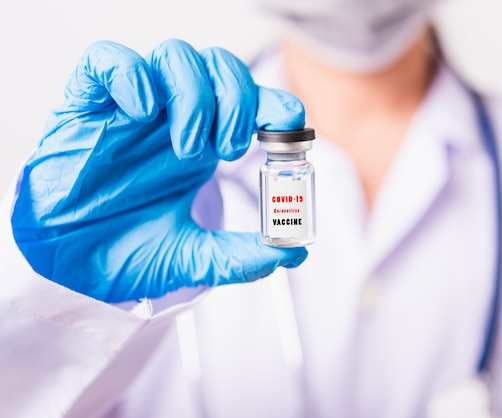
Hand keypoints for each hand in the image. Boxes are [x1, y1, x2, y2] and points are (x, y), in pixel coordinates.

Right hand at [11, 40, 306, 302]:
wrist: (67, 267)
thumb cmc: (125, 251)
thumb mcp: (191, 258)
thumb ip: (239, 257)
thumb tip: (292, 250)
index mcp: (204, 146)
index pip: (251, 101)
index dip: (275, 103)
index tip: (288, 128)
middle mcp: (173, 119)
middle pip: (222, 68)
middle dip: (238, 101)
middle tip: (231, 148)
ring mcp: (132, 109)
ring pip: (176, 56)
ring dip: (195, 95)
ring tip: (188, 148)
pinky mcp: (87, 106)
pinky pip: (107, 60)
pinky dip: (131, 75)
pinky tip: (140, 112)